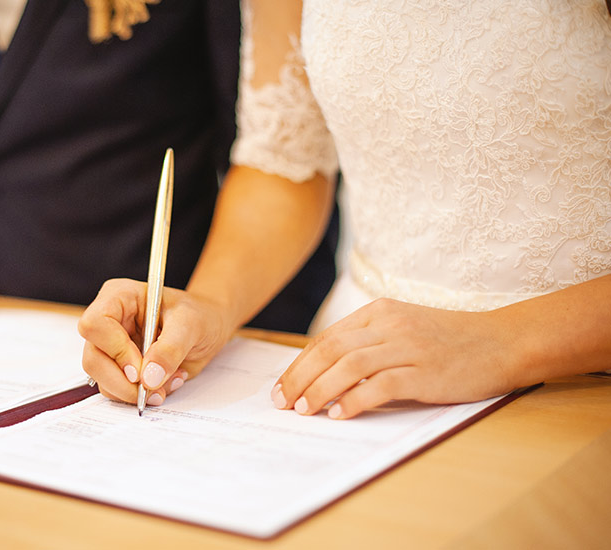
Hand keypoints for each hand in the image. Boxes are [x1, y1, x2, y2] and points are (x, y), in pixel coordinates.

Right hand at [78, 278, 234, 406]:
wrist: (208, 328)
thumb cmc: (199, 315)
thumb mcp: (191, 325)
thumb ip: (170, 349)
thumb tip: (149, 378)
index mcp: (119, 297)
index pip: (95, 324)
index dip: (115, 350)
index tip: (140, 370)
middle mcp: (109, 322)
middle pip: (93, 358)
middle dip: (122, 381)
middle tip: (152, 389)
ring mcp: (111, 347)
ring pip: (101, 379)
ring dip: (133, 391)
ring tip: (168, 381)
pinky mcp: (119, 368)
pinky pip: (116, 390)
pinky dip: (140, 395)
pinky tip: (164, 384)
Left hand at [272, 298, 518, 418]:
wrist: (504, 342)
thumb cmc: (449, 341)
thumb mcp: (404, 329)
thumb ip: (368, 343)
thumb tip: (325, 375)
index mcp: (378, 312)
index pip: (326, 338)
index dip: (299, 365)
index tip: (282, 387)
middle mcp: (389, 325)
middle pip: (330, 350)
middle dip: (299, 378)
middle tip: (283, 402)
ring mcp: (408, 346)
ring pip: (348, 365)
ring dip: (320, 390)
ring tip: (304, 410)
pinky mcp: (426, 371)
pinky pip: (381, 385)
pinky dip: (355, 400)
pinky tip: (340, 414)